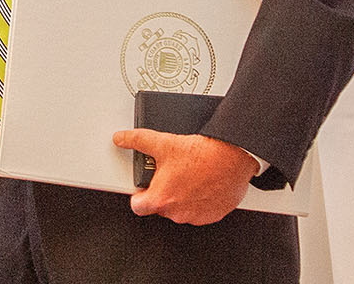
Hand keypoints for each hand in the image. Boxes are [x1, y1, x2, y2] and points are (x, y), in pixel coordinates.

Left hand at [111, 128, 256, 224]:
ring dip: (182, 197)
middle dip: (163, 192)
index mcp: (161, 199)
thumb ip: (137, 140)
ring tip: (188, 177)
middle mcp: (177, 213)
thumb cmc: (201, 155)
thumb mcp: (162, 143)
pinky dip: (199, 200)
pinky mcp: (213, 215)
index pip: (137, 207)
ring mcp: (196, 216)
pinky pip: (200, 211)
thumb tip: (122, 138)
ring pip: (181, 209)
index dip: (138, 196)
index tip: (142, 188)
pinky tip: (202, 183)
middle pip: (161, 207)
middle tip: (171, 175)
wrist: (231, 157)